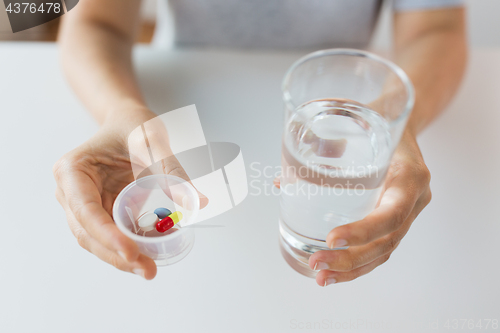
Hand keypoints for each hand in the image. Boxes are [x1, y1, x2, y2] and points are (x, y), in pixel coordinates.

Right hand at [53, 113, 206, 278]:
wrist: (128, 123)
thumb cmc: (133, 124)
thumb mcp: (153, 140)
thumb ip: (171, 170)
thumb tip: (197, 203)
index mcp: (73, 170)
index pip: (85, 210)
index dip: (107, 235)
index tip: (131, 252)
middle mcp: (70, 191)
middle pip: (88, 233)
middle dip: (117, 255)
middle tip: (148, 270)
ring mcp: (83, 205)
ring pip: (97, 241)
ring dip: (122, 258)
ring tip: (150, 269)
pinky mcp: (100, 213)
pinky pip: (112, 235)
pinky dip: (129, 248)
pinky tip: (149, 256)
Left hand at [308, 130, 431, 285]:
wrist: (402, 118)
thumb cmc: (376, 118)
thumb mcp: (353, 118)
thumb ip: (320, 142)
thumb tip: (282, 182)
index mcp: (410, 176)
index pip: (392, 213)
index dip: (363, 230)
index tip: (331, 238)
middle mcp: (414, 199)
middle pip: (387, 242)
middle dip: (350, 259)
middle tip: (316, 264)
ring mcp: (409, 212)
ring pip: (384, 251)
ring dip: (352, 269)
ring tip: (321, 277)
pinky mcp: (397, 218)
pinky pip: (381, 247)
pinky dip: (358, 263)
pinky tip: (334, 271)